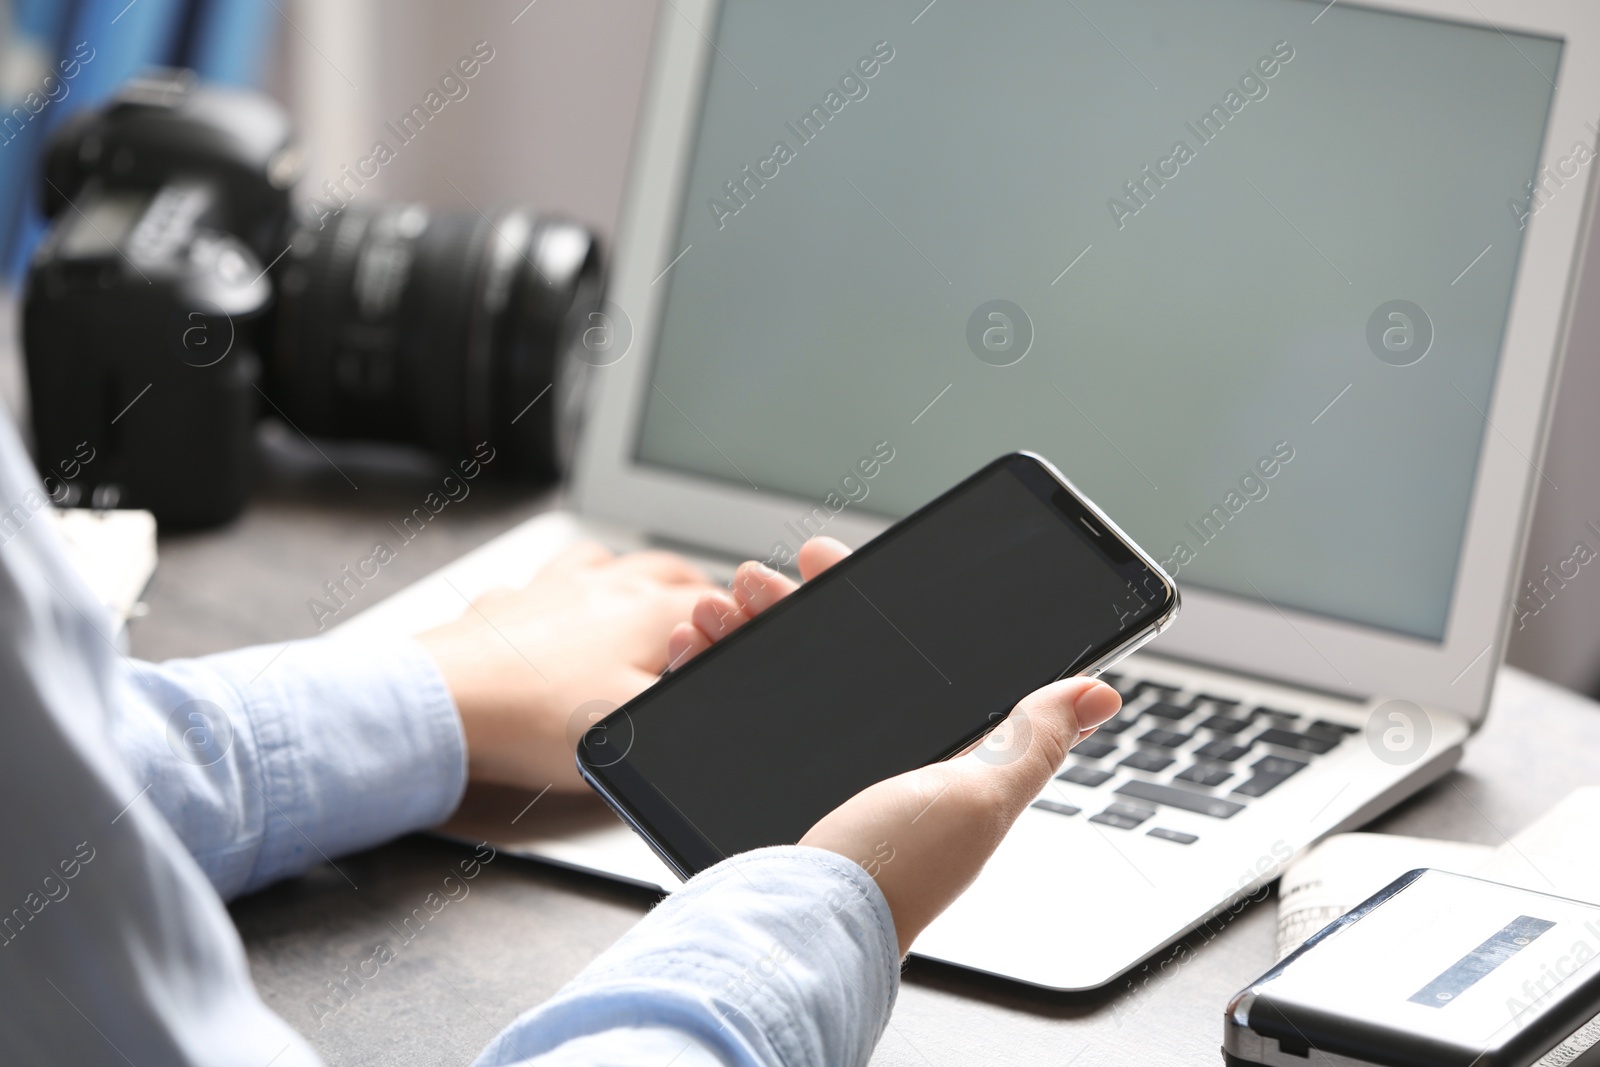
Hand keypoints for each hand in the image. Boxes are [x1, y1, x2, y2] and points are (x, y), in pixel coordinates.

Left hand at [417, 543, 714, 793]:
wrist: (445, 703)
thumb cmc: (536, 718)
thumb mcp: (635, 728)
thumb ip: (684, 708)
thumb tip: (717, 692)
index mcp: (647, 612)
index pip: (712, 600)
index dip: (735, 617)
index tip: (743, 631)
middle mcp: (604, 586)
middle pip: (665, 568)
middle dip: (693, 585)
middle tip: (707, 606)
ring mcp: (552, 587)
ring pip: (607, 560)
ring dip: (632, 573)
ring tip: (640, 592)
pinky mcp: (508, 602)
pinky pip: (548, 579)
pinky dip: (566, 587)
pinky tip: (559, 606)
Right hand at [672, 536, 1122, 955]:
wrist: (797, 930)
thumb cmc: (894, 872)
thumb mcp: (981, 796)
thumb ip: (1032, 741)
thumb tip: (1100, 693)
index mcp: (925, 753)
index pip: (897, 653)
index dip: (860, 600)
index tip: (828, 562)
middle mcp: (865, 759)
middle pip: (819, 655)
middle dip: (787, 606)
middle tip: (761, 580)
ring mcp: (803, 775)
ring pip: (763, 677)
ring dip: (737, 630)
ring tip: (716, 610)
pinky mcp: (749, 790)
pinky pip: (721, 716)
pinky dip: (699, 675)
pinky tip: (689, 649)